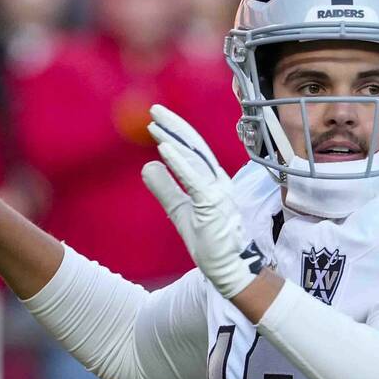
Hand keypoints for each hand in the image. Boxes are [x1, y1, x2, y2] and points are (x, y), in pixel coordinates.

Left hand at [143, 104, 268, 298]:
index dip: (176, 134)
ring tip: (154, 125)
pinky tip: (163, 148)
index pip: (194, 151)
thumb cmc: (211, 243)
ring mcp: (218, 192)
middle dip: (174, 126)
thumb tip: (148, 165)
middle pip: (195, 147)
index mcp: (213, 182)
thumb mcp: (181, 212)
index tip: (157, 122)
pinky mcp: (213, 204)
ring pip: (194, 157)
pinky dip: (178, 162)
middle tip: (154, 110)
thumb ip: (166, 189)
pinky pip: (193, 178)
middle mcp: (218, 181)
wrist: (230, 269)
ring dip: (174, 138)